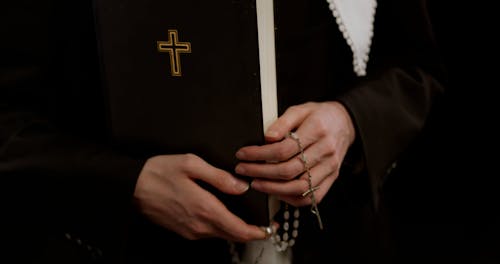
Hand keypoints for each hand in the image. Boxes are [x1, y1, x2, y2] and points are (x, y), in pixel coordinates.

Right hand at [133, 153, 266, 241]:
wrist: (131, 186)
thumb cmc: (158, 172)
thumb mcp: (191, 164)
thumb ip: (219, 177)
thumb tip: (241, 186)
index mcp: (205, 209)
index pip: (239, 230)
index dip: (259, 231)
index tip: (270, 227)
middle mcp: (199, 225)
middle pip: (233, 236)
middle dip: (251, 232)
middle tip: (263, 222)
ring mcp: (190, 231)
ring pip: (221, 235)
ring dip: (236, 229)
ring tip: (246, 216)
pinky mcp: (183, 231)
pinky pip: (208, 233)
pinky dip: (221, 227)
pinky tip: (223, 214)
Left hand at [235, 102, 355, 206]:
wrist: (345, 124)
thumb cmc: (319, 116)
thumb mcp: (300, 110)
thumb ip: (283, 122)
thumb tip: (267, 138)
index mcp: (317, 130)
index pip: (284, 149)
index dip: (259, 154)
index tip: (243, 154)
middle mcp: (325, 151)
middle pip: (289, 170)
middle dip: (261, 172)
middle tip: (243, 170)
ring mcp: (330, 168)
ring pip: (299, 188)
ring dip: (273, 189)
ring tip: (255, 183)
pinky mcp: (331, 179)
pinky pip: (310, 197)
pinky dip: (290, 198)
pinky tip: (275, 192)